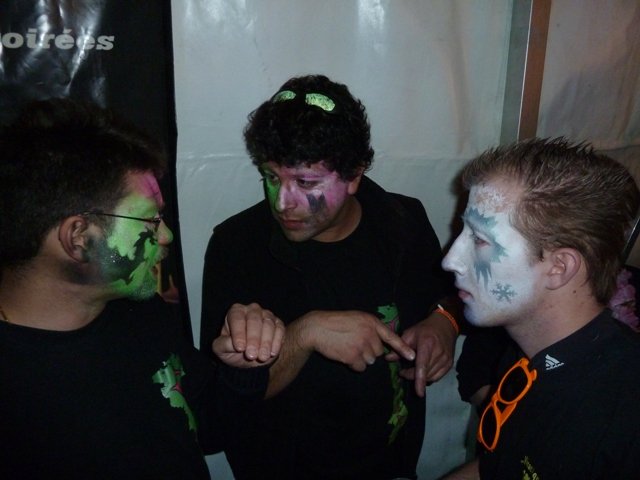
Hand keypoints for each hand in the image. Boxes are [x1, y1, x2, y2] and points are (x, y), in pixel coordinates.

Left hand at [212, 303, 284, 367]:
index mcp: (235, 312)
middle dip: (253, 338)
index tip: (239, 348)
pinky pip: (280, 329)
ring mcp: (266, 315)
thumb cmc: (232, 349)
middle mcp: (252, 310)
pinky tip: (272, 353)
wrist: (249, 358)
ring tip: (262, 357)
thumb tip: (233, 344)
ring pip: (268, 324)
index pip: (237, 318)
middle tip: (251, 355)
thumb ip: (223, 345)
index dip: (239, 333)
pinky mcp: (278, 324)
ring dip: (266, 342)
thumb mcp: (221, 350)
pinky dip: (277, 341)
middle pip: (254, 319)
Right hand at [299, 310, 415, 371]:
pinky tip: (344, 355)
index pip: (391, 337)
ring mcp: (362, 345)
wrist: (317, 328)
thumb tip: (379, 344)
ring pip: (370, 361)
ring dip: (360, 358)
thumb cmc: (336, 323)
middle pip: (378, 352)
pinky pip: (360, 367)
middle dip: (369, 351)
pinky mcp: (353, 356)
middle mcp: (370, 334)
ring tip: (347, 348)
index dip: (403, 348)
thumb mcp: (357, 318)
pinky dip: (353, 365)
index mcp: (372, 322)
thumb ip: (370, 328)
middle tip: (354, 344)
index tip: (412, 357)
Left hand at [386, 311, 456, 395]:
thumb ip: (399, 347)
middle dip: (412, 376)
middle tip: (403, 371)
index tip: (418, 393)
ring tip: (412, 370)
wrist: (445, 325)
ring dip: (420, 378)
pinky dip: (429, 377)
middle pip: (425, 374)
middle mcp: (439, 354)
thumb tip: (387, 359)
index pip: (423, 366)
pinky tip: (423, 371)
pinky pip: (438, 377)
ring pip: (431, 377)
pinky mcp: (449, 364)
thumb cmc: (425, 329)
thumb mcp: (410, 334)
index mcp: (427, 345)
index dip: (420, 381)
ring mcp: (446, 360)